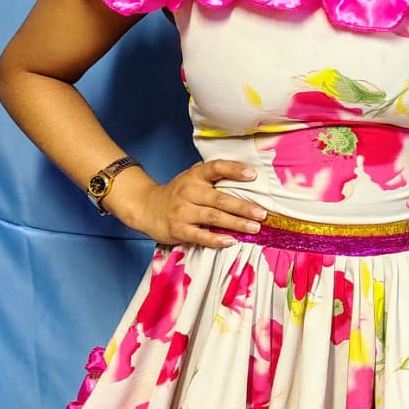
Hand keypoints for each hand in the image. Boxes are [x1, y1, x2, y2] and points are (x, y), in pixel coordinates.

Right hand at [112, 160, 266, 246]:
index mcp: (195, 175)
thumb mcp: (192, 178)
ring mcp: (183, 211)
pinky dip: (217, 239)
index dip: (234, 170)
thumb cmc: (178, 193)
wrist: (146, 207)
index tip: (253, 175)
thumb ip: (214, 177)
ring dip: (236, 224)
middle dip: (244, 207)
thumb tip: (249, 177)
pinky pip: (201, 236)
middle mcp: (189, 191)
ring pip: (214, 218)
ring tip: (254, 228)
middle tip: (262, 214)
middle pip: (221, 199)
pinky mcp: (179, 229)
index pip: (216, 167)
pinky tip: (231, 241)